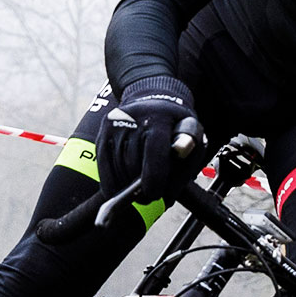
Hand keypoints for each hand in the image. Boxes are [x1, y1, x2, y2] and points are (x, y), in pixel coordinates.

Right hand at [96, 75, 205, 202]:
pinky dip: (111, 182)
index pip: (154, 156)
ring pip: (117, 168)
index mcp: (160, 120)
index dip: (153, 181)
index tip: (154, 196)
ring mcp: (115, 125)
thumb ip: (185, 164)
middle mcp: (134, 119)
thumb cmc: (175, 125)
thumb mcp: (192, 137)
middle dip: (140, 188)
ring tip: (138, 191)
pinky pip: (104, 166)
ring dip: (126, 186)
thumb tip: (166, 193)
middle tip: (148, 198)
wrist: (153, 98)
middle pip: (133, 165)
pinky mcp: (103, 132)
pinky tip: (119, 190)